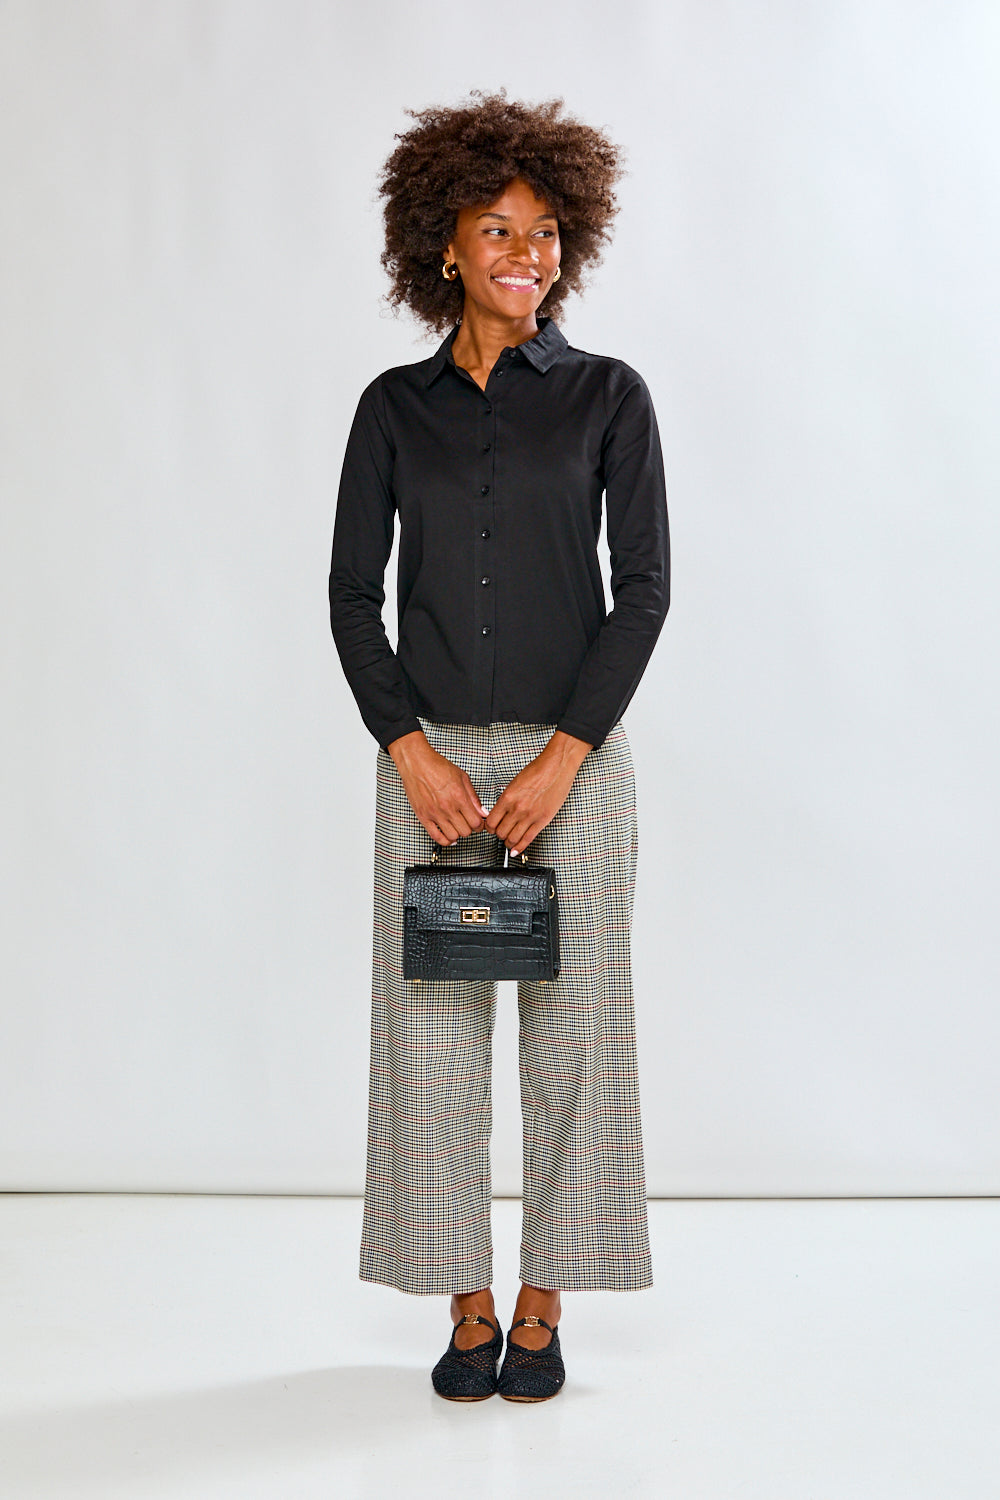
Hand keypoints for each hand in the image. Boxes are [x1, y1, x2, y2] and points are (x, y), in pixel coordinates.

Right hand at [387, 730, 486, 845]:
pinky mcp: (423, 816)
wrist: (416, 763)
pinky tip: (448, 836)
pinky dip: (444, 840)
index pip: (476, 822)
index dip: (480, 825)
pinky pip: (436, 836)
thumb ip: (474, 797)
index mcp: (459, 797)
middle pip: (466, 831)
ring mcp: (435, 814)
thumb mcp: (462, 777)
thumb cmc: (437, 767)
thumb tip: (483, 811)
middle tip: (468, 823)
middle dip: (470, 829)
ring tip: (457, 827)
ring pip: (453, 836)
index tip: (478, 823)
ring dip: (457, 834)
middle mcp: (447, 807)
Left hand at [485, 730, 591, 852]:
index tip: (491, 828)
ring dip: (508, 842)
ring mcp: (530, 816)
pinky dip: (520, 847)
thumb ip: (507, 799)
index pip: (491, 822)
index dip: (489, 828)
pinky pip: (528, 839)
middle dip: (498, 835)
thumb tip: (501, 812)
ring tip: (508, 841)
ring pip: (512, 838)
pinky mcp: (542, 820)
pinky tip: (516, 850)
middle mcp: (517, 808)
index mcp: (507, 797)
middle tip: (500, 834)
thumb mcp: (515, 783)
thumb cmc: (538, 771)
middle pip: (500, 832)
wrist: (556, 767)